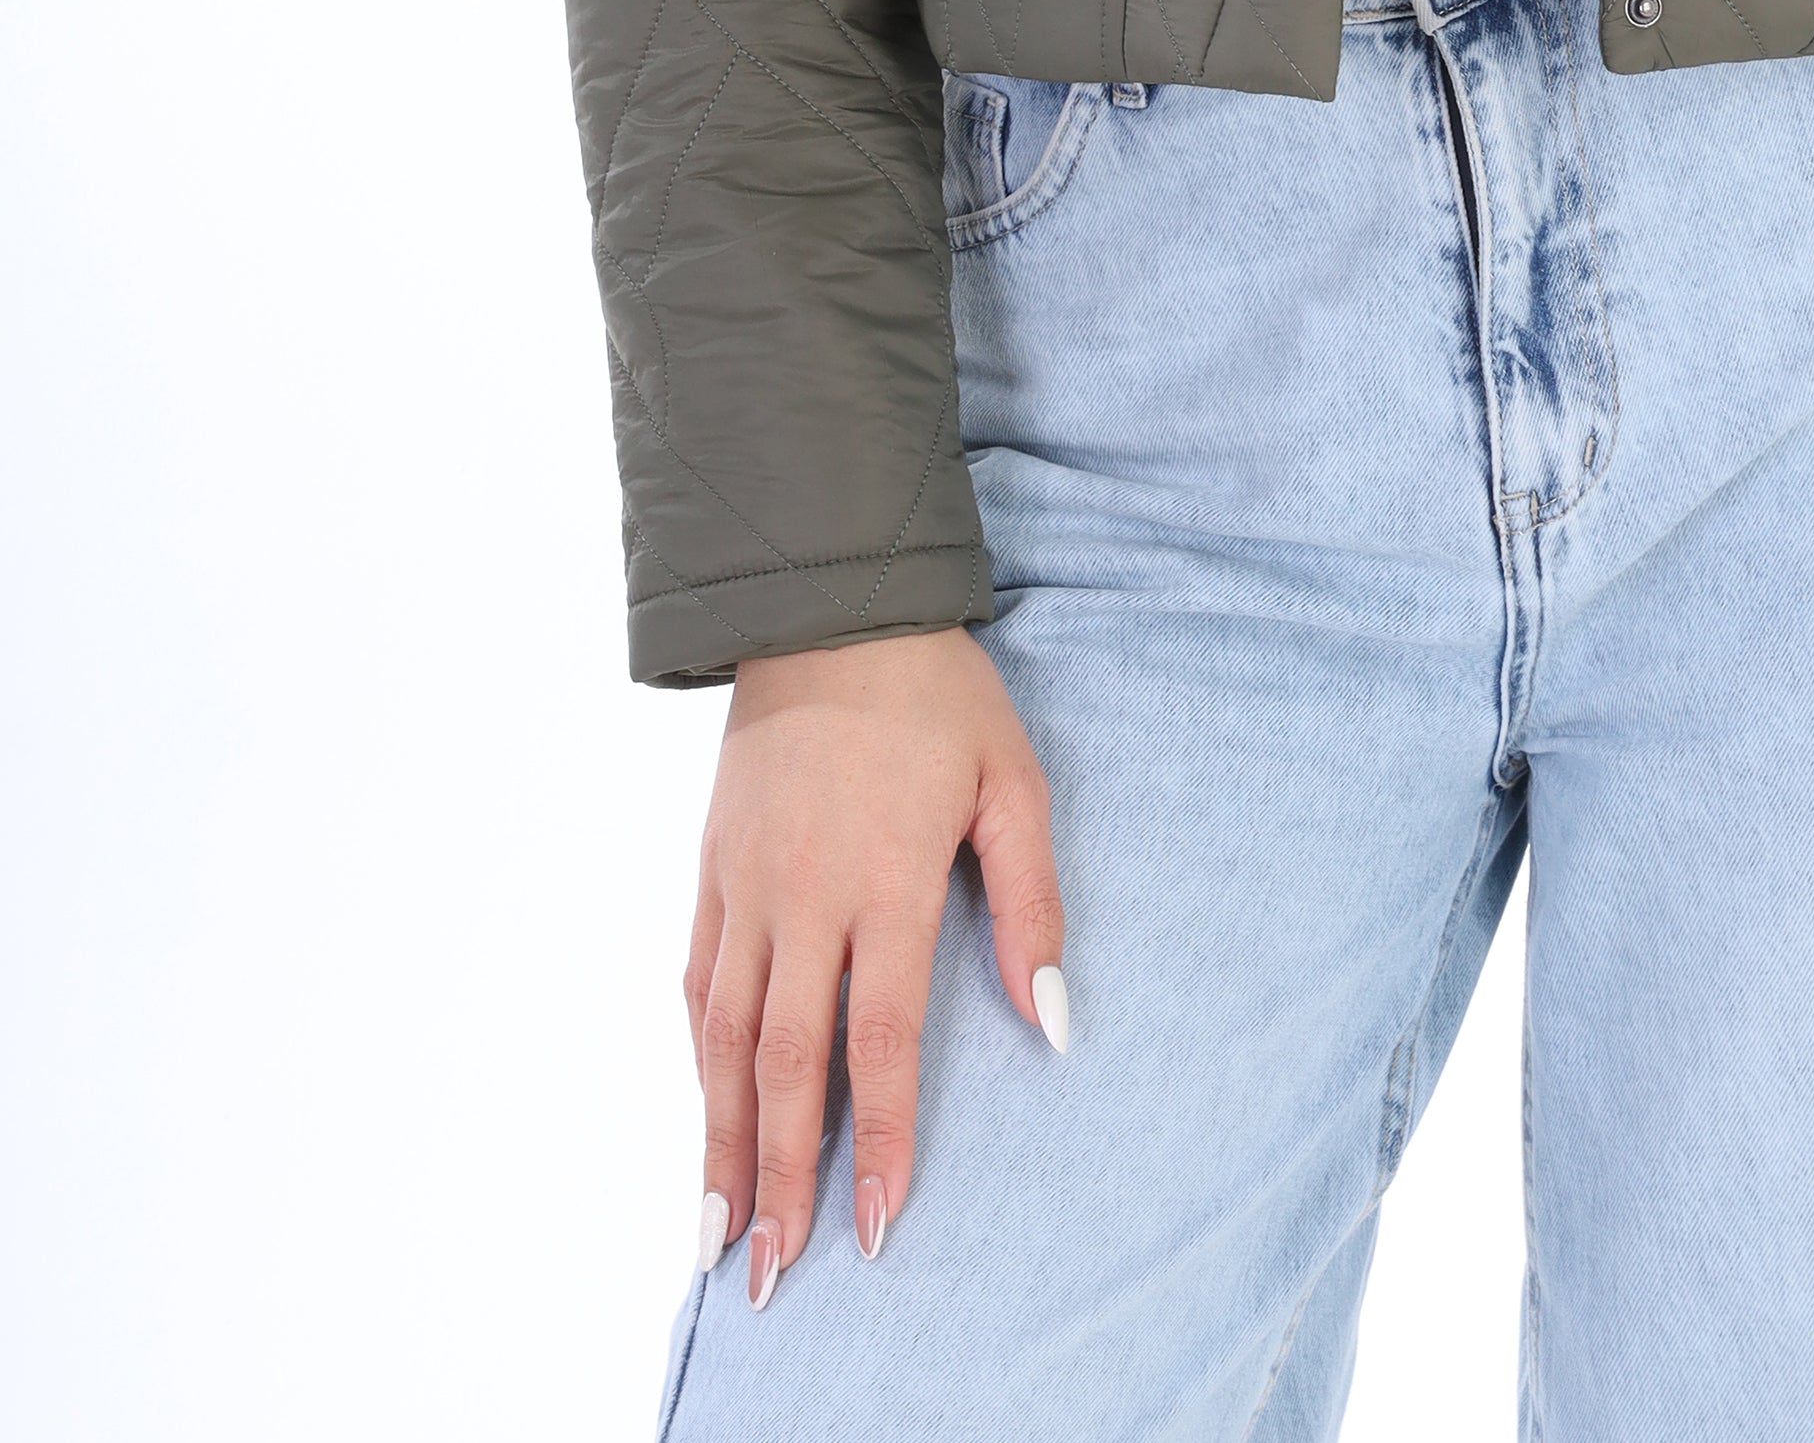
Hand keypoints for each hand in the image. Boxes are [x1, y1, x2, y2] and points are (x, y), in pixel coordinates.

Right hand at [688, 626, 1065, 1303]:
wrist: (827, 603)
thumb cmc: (937, 695)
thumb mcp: (1012, 781)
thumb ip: (1031, 902)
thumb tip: (1054, 1020)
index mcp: (884, 878)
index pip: (880, 1036)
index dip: (882, 1135)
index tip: (881, 1222)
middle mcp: (802, 894)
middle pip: (787, 1061)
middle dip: (780, 1176)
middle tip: (774, 1272)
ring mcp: (745, 884)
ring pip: (724, 1038)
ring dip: (720, 1142)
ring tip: (719, 1235)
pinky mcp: (710, 867)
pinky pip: (697, 983)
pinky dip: (701, 1060)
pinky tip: (707, 1113)